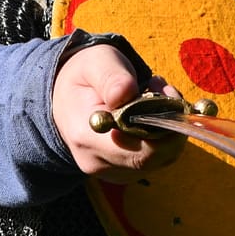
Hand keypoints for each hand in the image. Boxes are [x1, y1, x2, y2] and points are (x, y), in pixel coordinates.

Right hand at [53, 43, 185, 178]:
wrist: (65, 100)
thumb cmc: (84, 78)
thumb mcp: (95, 62)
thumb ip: (111, 77)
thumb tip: (126, 94)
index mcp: (87, 138)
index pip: (140, 150)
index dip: (163, 124)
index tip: (163, 90)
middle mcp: (97, 163)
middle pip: (154, 157)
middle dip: (169, 123)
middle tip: (162, 89)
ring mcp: (110, 172)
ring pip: (160, 158)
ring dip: (167, 128)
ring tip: (152, 96)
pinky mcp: (122, 173)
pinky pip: (155, 159)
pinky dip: (162, 136)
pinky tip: (148, 114)